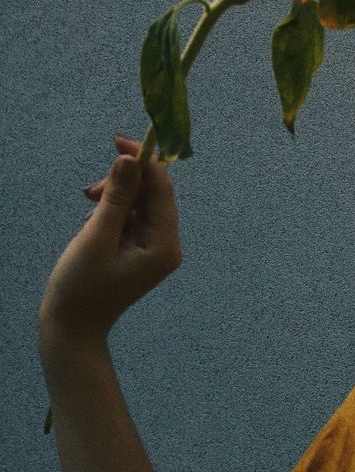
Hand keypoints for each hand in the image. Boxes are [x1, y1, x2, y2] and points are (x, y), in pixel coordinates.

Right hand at [39, 136, 182, 346]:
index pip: (162, 189)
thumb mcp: (96, 236)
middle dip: (124, 182)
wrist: (71, 330)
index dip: (144, 161)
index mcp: (164, 245)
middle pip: (153, 195)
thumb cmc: (81, 288)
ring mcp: (154, 249)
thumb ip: (115, 197)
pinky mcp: (140, 251)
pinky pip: (132, 218)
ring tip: (88, 205)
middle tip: (91, 189)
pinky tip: (93, 219)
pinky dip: (113, 211)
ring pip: (140, 204)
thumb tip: (129, 158)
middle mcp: (167, 245)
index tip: (118, 141)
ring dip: (115, 197)